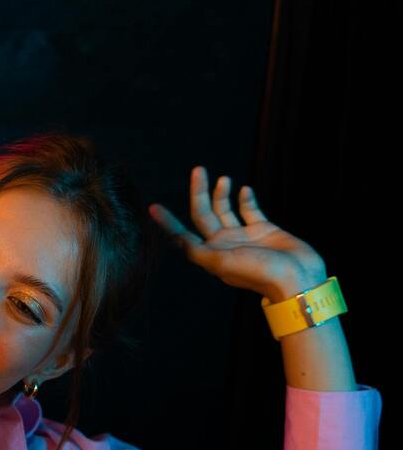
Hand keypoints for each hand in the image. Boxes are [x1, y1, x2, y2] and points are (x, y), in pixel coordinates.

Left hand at [148, 165, 326, 299]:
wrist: (296, 278)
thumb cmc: (258, 273)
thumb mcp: (221, 264)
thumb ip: (197, 252)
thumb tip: (177, 239)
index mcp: (210, 254)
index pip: (182, 235)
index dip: (167, 222)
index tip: (153, 207)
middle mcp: (223, 244)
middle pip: (204, 215)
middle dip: (199, 193)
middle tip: (198, 170)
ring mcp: (243, 236)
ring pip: (226, 210)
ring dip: (221, 194)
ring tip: (222, 179)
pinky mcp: (264, 230)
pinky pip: (250, 211)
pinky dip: (245, 200)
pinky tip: (244, 190)